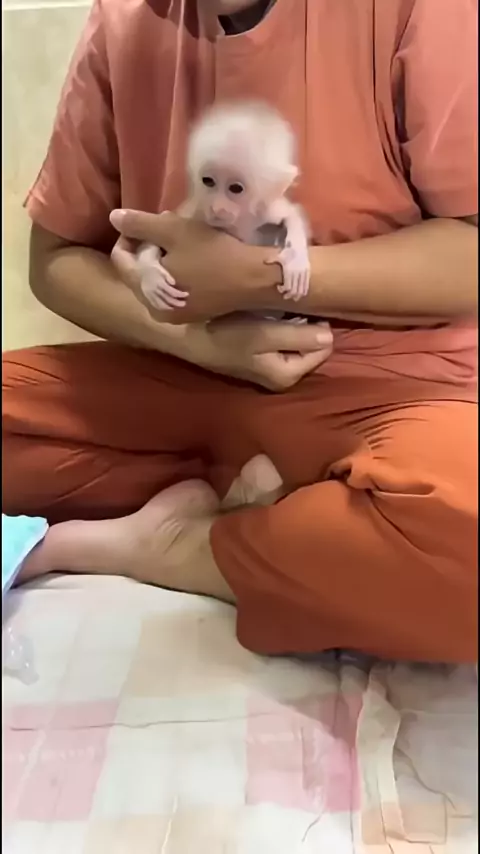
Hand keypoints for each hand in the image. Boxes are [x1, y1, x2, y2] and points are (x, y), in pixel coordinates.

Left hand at [110, 209, 277, 321]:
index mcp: (147, 292)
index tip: (149, 221)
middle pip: (138, 272)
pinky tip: (193, 258)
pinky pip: (174, 289)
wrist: (255, 280)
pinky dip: (177, 272)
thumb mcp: (174, 231)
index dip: (128, 235)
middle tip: (168, 228)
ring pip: (157, 280)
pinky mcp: (194, 314)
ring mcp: (176, 315)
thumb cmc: (213, 254)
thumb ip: (140, 224)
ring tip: (182, 240)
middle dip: (148, 247)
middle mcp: (157, 310)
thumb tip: (113, 218)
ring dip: (163, 258)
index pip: (121, 260)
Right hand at [179, 316, 332, 390]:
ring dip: (289, 320)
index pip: (323, 347)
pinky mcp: (255, 354)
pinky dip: (275, 322)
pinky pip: (278, 336)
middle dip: (304, 323)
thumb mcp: (263, 335)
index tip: (302, 304)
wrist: (182, 334)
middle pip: (309, 344)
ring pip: (294, 338)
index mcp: (286, 376)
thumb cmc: (222, 334)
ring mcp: (267, 366)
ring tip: (276, 303)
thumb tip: (330, 336)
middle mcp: (280, 376)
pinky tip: (264, 310)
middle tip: (289, 302)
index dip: (316, 324)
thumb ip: (299, 337)